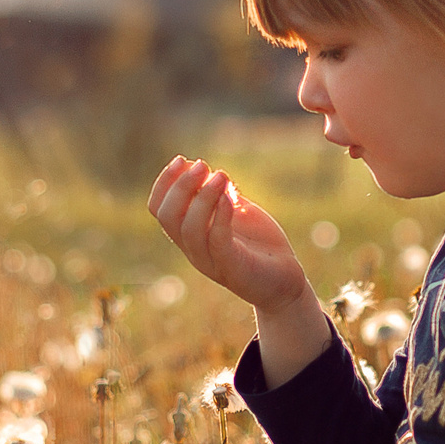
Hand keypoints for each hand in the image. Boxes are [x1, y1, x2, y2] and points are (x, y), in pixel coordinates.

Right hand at [149, 157, 309, 313]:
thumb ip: (218, 194)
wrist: (285, 283)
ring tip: (220, 175)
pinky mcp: (232, 267)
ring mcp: (211, 261)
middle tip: (202, 165)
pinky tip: (230, 196)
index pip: (159, 209)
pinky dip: (220, 215)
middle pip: (168, 217)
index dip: (164, 183)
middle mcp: (193, 249)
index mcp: (190, 235)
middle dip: (180, 186)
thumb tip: (197, 166)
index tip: (182, 160)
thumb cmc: (260, 246)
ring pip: (189, 229)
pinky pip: (217, 241)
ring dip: (202, 197)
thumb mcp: (236, 213)